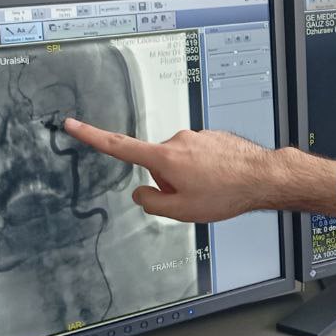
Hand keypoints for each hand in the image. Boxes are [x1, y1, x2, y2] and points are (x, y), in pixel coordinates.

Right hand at [62, 118, 335, 222]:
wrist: (264, 177)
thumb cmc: (226, 193)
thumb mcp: (181, 211)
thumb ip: (152, 203)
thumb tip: (142, 193)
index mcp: (164, 157)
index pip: (119, 146)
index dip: (91, 136)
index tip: (72, 123)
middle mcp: (178, 140)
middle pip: (158, 164)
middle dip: (169, 180)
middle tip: (194, 195)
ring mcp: (197, 136)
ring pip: (181, 161)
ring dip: (190, 175)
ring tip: (214, 188)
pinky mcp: (213, 136)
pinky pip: (200, 156)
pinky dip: (207, 168)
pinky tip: (223, 179)